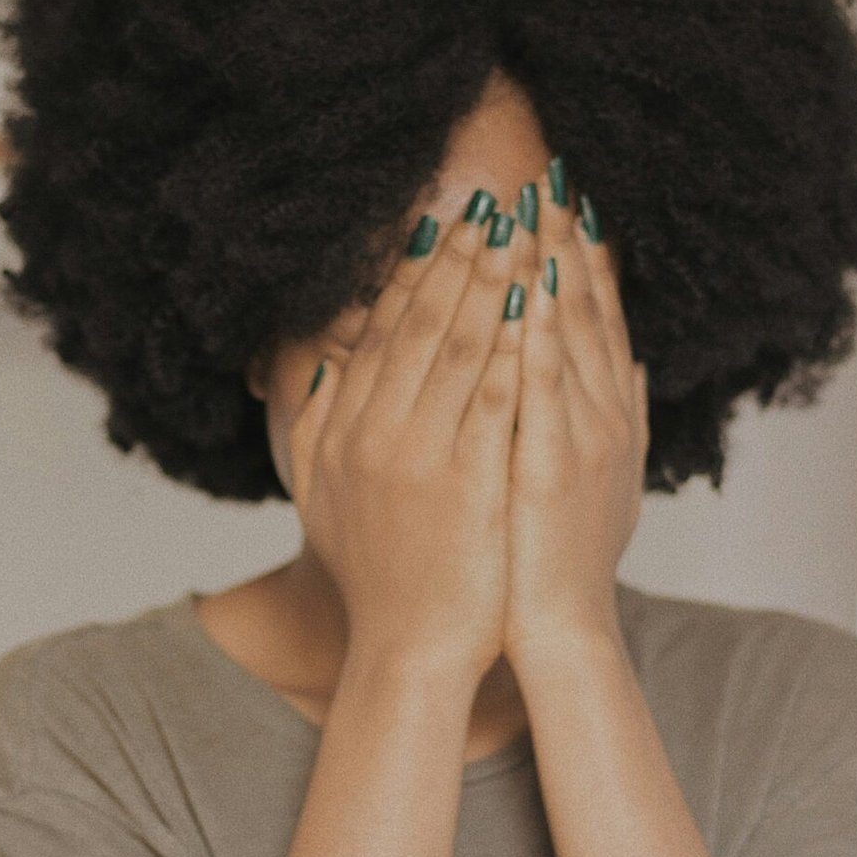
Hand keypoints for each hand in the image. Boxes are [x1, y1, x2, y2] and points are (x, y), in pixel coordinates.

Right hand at [286, 194, 539, 682]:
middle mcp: (377, 433)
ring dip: (491, 284)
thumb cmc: (377, 575)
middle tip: (493, 206)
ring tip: (519, 235)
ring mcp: (421, 457)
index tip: (445, 225)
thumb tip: (327, 358)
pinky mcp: (468, 483)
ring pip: (459, 348)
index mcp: (348, 429)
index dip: (416, 272)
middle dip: (460, 258)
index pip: (384, 330)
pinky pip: (494, 399)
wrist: (410, 650)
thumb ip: (319, 423)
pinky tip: (536, 308)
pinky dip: (513, 348)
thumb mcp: (324, 493)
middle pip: (421, 324)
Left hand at [503, 164, 647, 665]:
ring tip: (536, 209)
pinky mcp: (554, 464)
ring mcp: (584, 438)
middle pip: (586, 312)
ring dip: (552, 268)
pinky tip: (527, 287)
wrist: (557, 628)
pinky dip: (539, 333)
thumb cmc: (560, 560)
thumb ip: (614, 417)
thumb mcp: (598, 479)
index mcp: (607, 415)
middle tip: (551, 179)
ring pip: (568, 335)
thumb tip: (631, 364)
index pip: (595, 319)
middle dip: (567, 243)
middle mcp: (604, 416)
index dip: (584, 259)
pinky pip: (544, 386)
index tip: (566, 203)